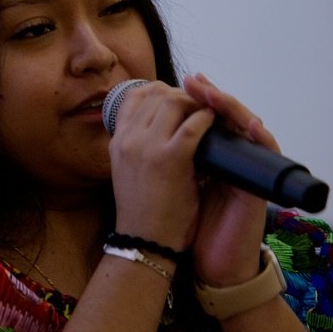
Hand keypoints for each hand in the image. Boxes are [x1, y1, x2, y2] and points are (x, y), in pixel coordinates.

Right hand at [107, 80, 215, 250]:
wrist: (145, 240)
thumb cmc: (141, 210)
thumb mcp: (127, 170)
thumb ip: (137, 145)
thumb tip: (159, 125)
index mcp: (117, 140)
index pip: (135, 95)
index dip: (159, 91)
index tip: (176, 99)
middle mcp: (129, 138)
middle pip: (156, 94)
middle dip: (181, 94)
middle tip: (198, 106)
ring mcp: (148, 146)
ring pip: (175, 102)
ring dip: (195, 103)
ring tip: (208, 114)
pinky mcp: (171, 158)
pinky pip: (194, 125)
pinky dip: (207, 119)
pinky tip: (215, 124)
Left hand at [181, 73, 275, 286]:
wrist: (211, 264)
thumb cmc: (191, 226)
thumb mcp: (176, 183)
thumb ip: (174, 157)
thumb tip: (151, 127)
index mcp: (214, 156)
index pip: (210, 117)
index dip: (196, 99)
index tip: (179, 83)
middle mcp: (234, 158)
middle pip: (229, 114)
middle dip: (210, 95)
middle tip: (194, 80)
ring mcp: (249, 169)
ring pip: (249, 125)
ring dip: (230, 106)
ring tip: (212, 92)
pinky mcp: (260, 185)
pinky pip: (266, 152)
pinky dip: (258, 135)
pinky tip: (247, 122)